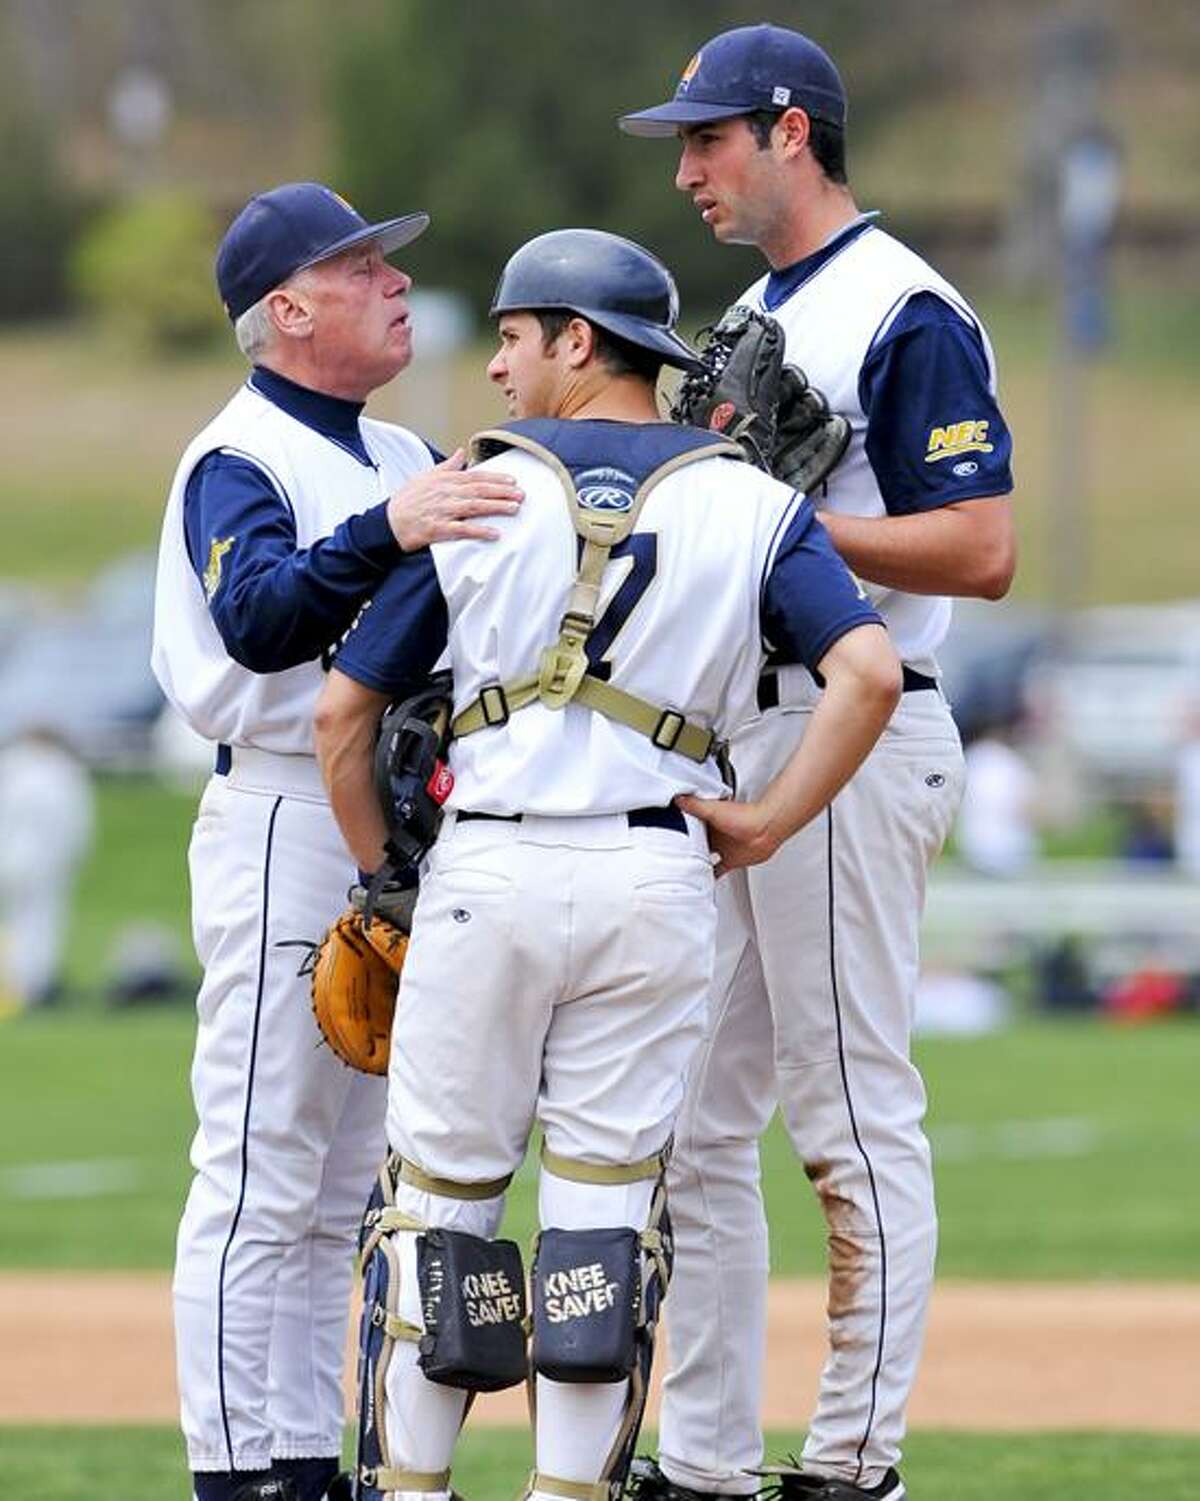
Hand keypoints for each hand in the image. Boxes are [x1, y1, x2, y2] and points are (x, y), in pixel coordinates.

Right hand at [387, 449, 522, 549]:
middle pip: (479, 490)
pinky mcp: (438, 529)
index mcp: (445, 480)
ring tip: (514, 509)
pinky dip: (479, 531)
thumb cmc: (408, 500)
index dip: (496, 477)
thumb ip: (447, 465)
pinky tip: (494, 533)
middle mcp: (446, 493)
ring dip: (495, 507)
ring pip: (474, 507)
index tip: (513, 480)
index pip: (475, 476)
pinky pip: (462, 530)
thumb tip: (461, 452)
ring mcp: (442, 511)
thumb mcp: (426, 476)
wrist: (388, 522)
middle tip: (521, 494)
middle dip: (502, 491)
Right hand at [675, 793, 781, 877]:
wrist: (765, 829)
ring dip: (695, 861)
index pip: (686, 826)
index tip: (663, 835)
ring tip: (680, 868)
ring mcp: (723, 848)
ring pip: (703, 856)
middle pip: (694, 843)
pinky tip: (702, 880)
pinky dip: (709, 875)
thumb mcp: (712, 810)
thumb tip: (676, 798)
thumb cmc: (745, 817)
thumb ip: (694, 805)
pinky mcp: (731, 860)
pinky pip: (716, 870)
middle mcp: (714, 835)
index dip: (675, 830)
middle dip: (683, 848)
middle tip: (668, 856)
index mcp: (708, 822)